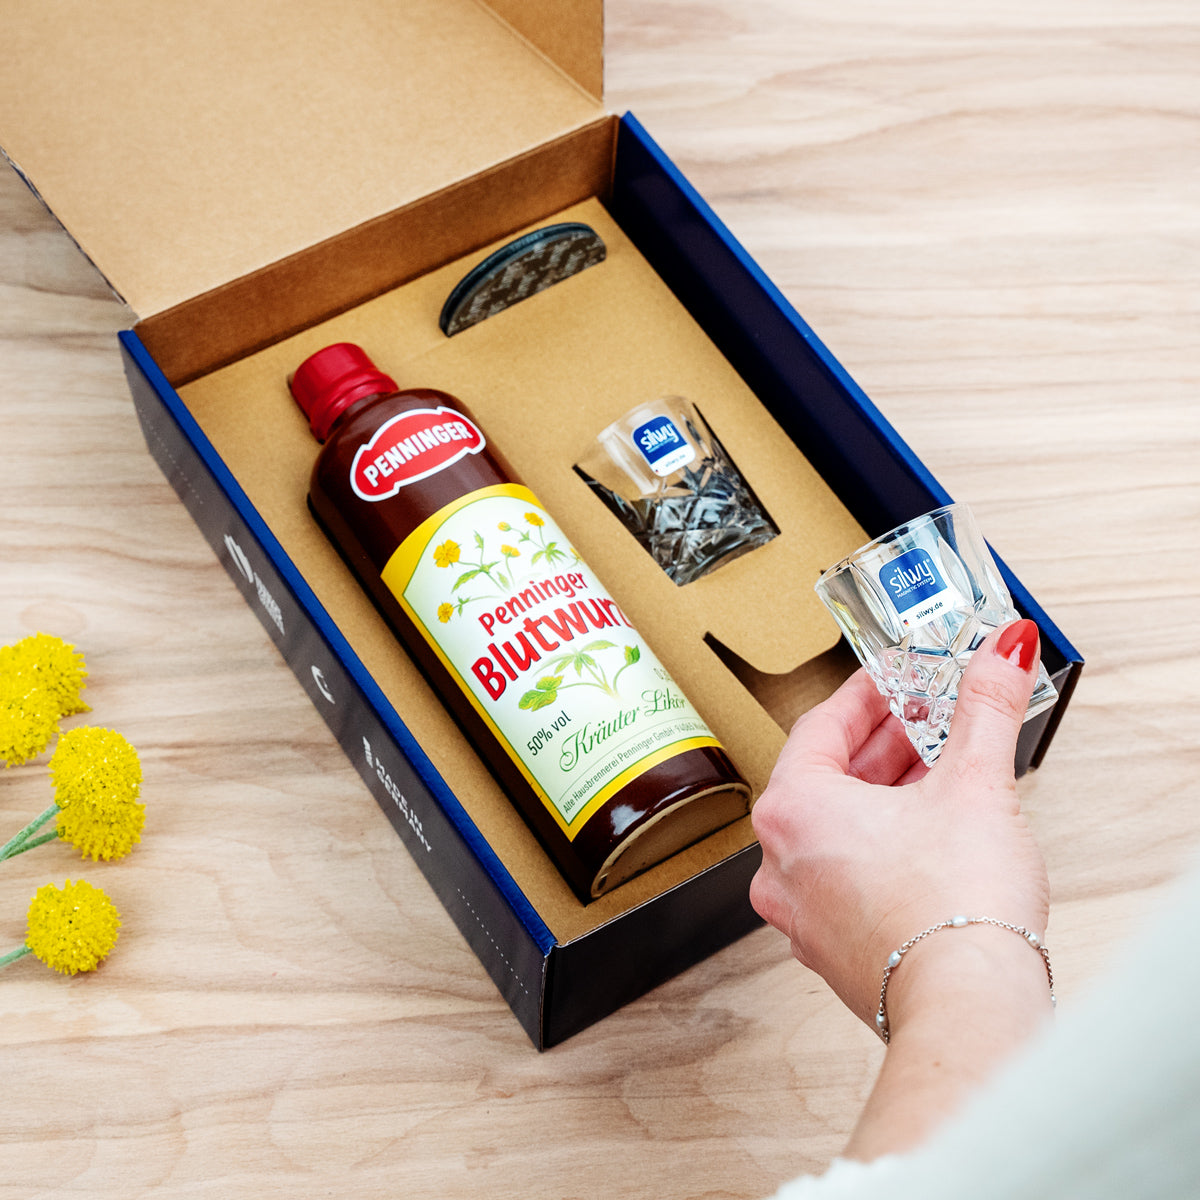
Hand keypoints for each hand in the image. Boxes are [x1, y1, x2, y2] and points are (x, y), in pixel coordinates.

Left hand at [749, 619, 1050, 1030]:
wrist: (970, 1009)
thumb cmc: (953, 910)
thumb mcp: (976, 784)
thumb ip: (985, 707)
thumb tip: (1000, 653)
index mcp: (792, 811)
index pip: (821, 726)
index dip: (865, 693)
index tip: (895, 676)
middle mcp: (782, 862)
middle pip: (827, 776)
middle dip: (883, 742)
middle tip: (926, 716)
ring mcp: (802, 911)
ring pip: (837, 828)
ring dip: (885, 793)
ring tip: (939, 769)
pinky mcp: (832, 947)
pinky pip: (847, 873)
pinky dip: (882, 844)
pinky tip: (930, 836)